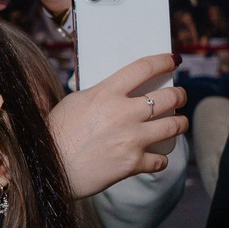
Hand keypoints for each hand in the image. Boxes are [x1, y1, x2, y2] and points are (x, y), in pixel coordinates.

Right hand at [48, 55, 187, 196]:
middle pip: (168, 97)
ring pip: (174, 126)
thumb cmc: (56, 133)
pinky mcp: (133, 163)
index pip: (144, 68)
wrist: (48, 167)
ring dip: (180, 123)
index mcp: (107, 92)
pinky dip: (161, 159)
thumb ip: (99, 94)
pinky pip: (160, 160)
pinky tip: (157, 158)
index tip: (174, 60)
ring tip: (179, 123)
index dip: (164, 61)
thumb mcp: (74, 102)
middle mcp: (124, 113)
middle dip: (180, 95)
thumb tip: (114, 91)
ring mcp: (131, 138)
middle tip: (180, 96)